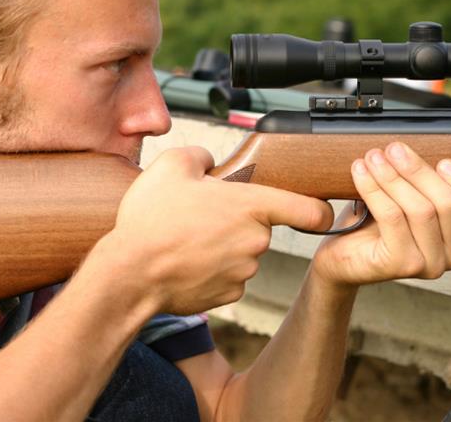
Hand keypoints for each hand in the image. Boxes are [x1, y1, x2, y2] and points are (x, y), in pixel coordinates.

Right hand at [96, 147, 333, 314]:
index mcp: (252, 206)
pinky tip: (186, 262)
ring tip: (186, 239)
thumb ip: (201, 156)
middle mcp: (256, 241)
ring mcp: (244, 272)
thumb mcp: (172, 165)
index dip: (320, 211)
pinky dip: (213, 270)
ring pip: (243, 253)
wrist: (129, 274)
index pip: (309, 210)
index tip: (321, 211)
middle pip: (262, 228)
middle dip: (238, 221)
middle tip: (202, 216)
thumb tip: (210, 163)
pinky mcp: (229, 295)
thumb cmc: (151, 219)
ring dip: (223, 246)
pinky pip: (229, 277)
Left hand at [312, 142, 450, 287]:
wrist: (344, 255)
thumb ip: (424, 181)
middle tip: (394, 149)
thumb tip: (416, 149)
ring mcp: (430, 263)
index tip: (443, 161)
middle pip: (449, 203)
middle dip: (418, 170)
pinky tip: (362, 173)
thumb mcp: (409, 197)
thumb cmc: (377, 225)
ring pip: (420, 209)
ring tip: (374, 158)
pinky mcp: (402, 265)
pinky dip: (375, 189)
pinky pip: (393, 217)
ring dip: (393, 176)